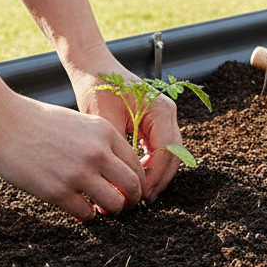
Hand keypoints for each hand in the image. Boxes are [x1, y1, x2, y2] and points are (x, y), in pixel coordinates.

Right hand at [0, 93, 144, 220]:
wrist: (0, 121)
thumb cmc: (38, 122)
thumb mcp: (80, 124)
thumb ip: (101, 144)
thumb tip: (118, 172)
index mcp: (105, 133)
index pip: (137, 165)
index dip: (137, 182)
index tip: (129, 190)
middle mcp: (97, 152)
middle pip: (133, 187)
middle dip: (132, 201)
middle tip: (123, 206)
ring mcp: (78, 173)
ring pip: (114, 204)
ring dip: (110, 211)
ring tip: (100, 208)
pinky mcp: (57, 191)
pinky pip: (85, 214)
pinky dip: (85, 215)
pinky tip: (77, 207)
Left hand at [73, 60, 183, 202]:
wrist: (93, 66)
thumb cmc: (97, 86)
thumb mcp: (104, 120)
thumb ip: (117, 151)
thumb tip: (119, 182)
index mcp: (161, 110)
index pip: (167, 151)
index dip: (155, 176)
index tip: (141, 194)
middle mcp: (168, 114)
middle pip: (174, 155)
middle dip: (159, 180)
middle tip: (141, 200)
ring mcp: (164, 117)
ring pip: (169, 154)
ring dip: (156, 174)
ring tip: (138, 193)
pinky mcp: (155, 121)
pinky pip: (159, 148)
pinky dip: (151, 164)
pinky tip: (135, 176)